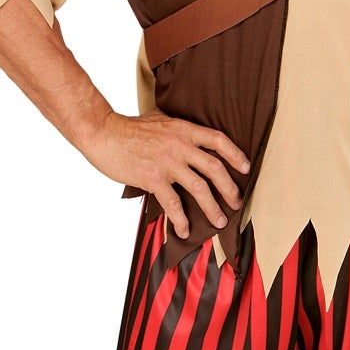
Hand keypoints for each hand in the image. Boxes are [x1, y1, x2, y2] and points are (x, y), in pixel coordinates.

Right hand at [81, 109, 250, 239]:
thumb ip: (176, 127)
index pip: (218, 140)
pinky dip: (180, 219)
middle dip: (230, 188)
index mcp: (183, 129)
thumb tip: (188, 133)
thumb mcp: (159, 119)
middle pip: (214, 168)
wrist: (103, 133)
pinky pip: (173, 203)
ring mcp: (167, 162)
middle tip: (236, 202)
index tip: (246, 168)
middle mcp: (179, 145)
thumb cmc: (129, 128)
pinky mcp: (152, 178)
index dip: (235, 154)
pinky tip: (184, 230)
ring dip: (212, 208)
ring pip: (199, 188)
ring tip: (219, 221)